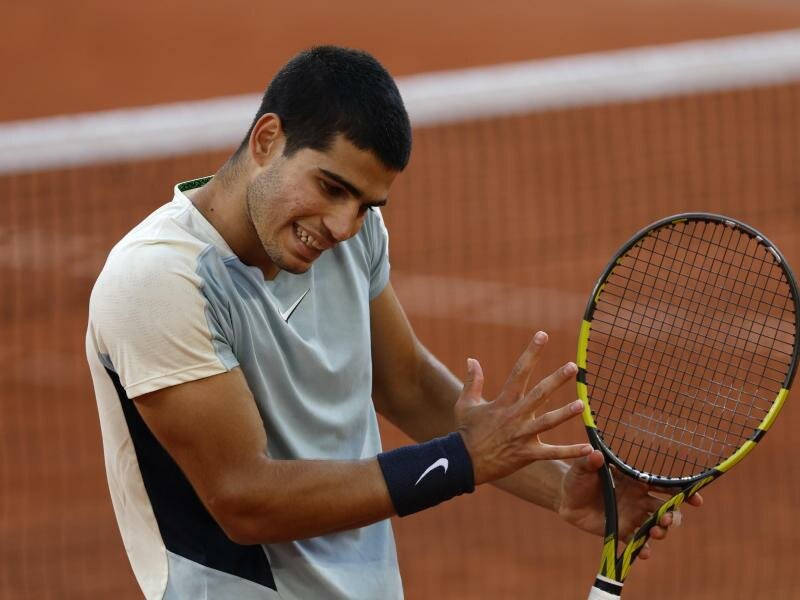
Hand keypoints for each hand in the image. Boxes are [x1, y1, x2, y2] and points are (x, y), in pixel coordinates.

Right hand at [454, 331, 592, 485]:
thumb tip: (471, 359)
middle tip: (573, 367)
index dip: (532, 352)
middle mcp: (515, 415)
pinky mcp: (526, 454)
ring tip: (582, 405)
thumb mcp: (466, 403)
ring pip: (547, 423)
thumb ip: (472, 381)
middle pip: (539, 394)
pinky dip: (570, 452)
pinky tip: (587, 448)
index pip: (520, 371)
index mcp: (503, 401)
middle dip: (556, 380)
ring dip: (565, 414)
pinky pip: (552, 453)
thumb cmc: (466, 431)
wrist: (463, 462)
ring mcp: (522, 435)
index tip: (543, 335)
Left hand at [558, 450, 703, 558]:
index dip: (681, 492)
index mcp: (634, 482)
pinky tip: (646, 553)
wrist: (566, 498)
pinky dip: (644, 550)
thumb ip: (589, 461)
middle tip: (669, 519)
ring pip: (655, 527)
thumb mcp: (582, 467)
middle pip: (665, 509)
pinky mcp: (621, 532)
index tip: (696, 498)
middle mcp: (638, 500)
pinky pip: (637, 544)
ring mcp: (632, 517)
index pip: (662, 486)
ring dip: (661, 531)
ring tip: (656, 531)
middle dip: (673, 515)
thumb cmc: (578, 478)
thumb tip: (594, 453)